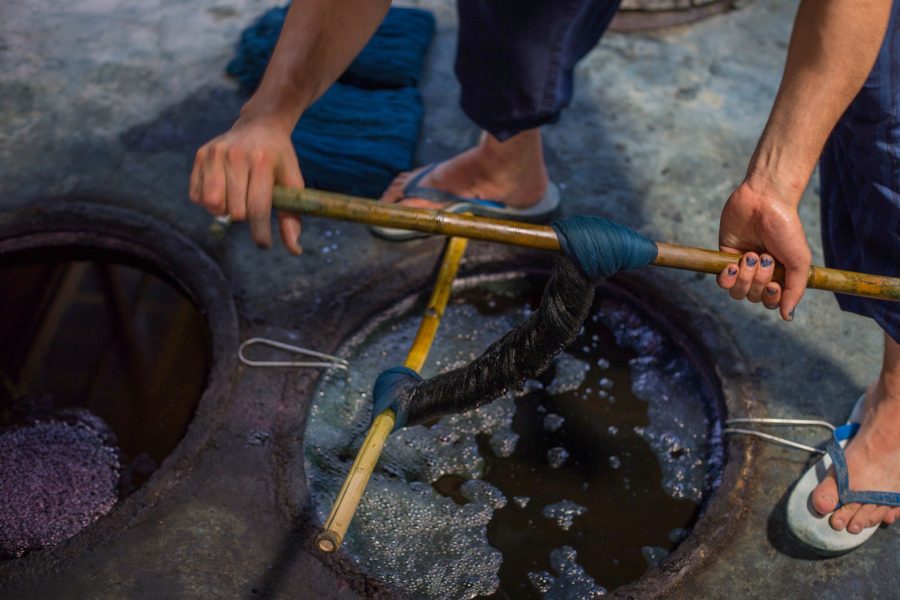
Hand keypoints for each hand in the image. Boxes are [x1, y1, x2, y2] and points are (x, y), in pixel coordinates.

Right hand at [189, 116, 303, 253]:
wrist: (260, 125)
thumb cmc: (278, 159)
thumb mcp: (292, 183)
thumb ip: (292, 217)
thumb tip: (294, 250)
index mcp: (262, 161)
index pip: (257, 208)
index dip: (260, 232)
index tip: (264, 244)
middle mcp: (235, 155)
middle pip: (235, 211)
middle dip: (246, 216)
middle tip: (253, 202)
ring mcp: (215, 153)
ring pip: (213, 205)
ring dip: (226, 210)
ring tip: (238, 198)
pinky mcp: (201, 155)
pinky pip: (197, 196)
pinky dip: (209, 202)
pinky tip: (223, 190)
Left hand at [716, 176, 811, 320]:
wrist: (764, 202)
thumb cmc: (786, 230)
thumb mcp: (799, 262)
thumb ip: (795, 291)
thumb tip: (787, 317)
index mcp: (779, 275)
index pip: (770, 302)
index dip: (770, 298)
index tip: (774, 283)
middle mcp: (760, 273)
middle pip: (752, 297)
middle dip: (758, 281)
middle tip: (764, 258)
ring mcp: (742, 266)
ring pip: (737, 292)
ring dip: (744, 277)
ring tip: (751, 255)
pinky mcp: (725, 257)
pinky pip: (722, 281)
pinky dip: (727, 277)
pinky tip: (734, 264)